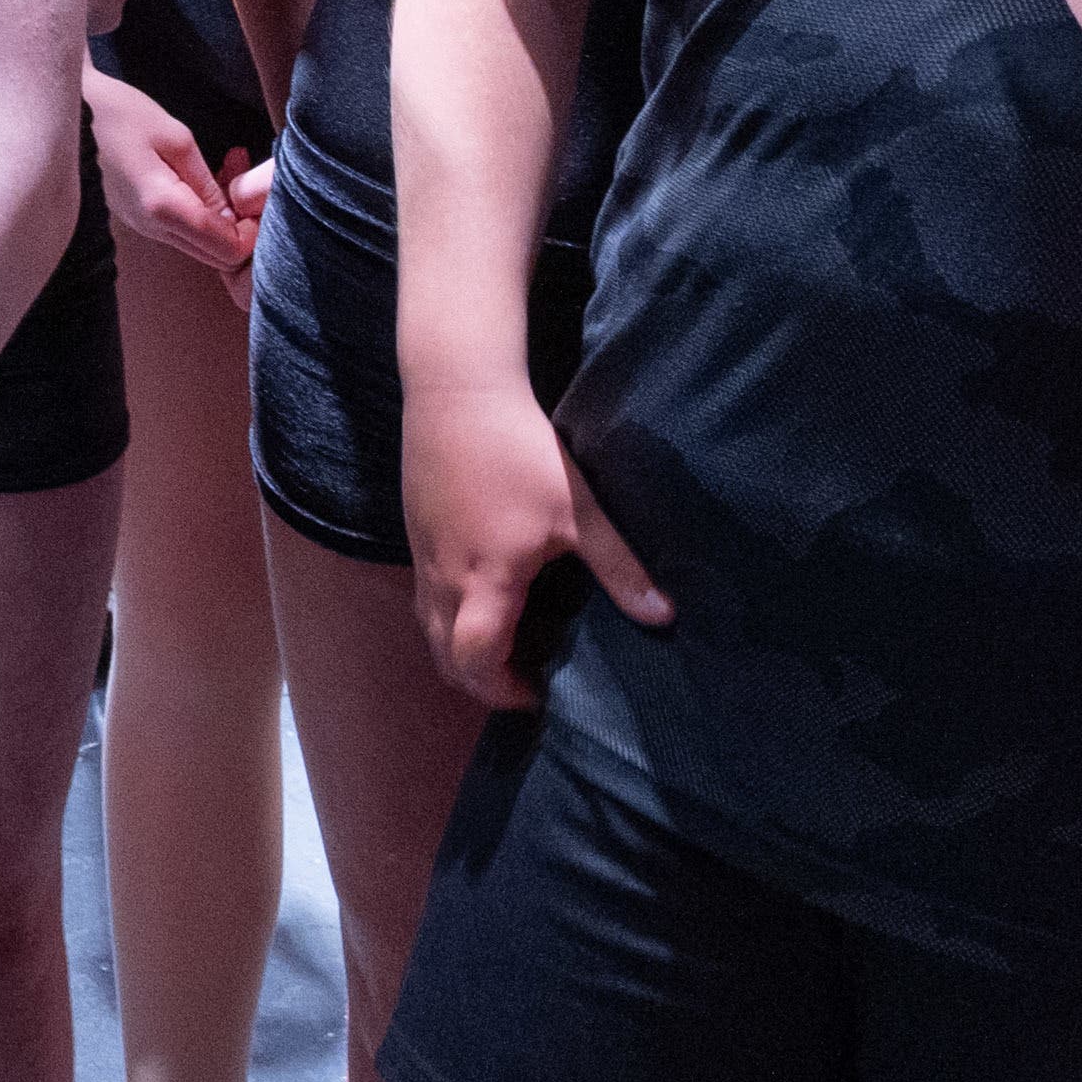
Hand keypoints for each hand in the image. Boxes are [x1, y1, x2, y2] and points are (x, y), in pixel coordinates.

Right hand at [85, 69, 258, 273]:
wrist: (70, 112)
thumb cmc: (120, 114)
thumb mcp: (176, 138)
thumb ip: (207, 183)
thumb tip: (230, 217)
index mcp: (162, 207)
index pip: (227, 249)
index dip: (253, 232)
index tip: (256, 198)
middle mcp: (151, 228)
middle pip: (217, 258)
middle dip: (241, 228)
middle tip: (245, 182)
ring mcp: (142, 227)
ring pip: (200, 245)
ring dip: (223, 218)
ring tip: (227, 168)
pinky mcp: (137, 219)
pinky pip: (182, 230)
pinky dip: (202, 213)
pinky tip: (202, 177)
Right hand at [398, 381, 667, 710]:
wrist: (456, 390)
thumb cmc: (518, 449)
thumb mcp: (578, 509)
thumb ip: (619, 567)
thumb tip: (664, 616)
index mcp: (484, 580)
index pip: (475, 660)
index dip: (502, 690)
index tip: (536, 691)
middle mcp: (443, 576)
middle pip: (443, 655)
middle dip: (478, 680)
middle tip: (520, 679)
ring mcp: (423, 554)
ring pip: (428, 625)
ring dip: (459, 649)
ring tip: (503, 644)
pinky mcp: (416, 531)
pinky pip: (424, 595)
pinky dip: (448, 616)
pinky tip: (483, 594)